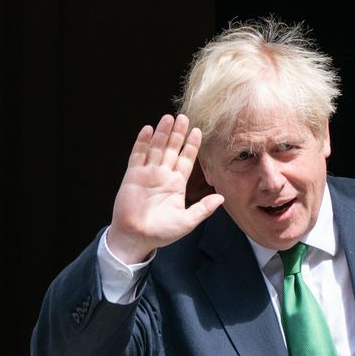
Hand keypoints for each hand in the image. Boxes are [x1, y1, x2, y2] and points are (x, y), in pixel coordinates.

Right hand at [107, 114, 223, 263]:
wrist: (136, 238)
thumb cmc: (161, 232)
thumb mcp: (187, 221)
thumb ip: (203, 209)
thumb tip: (222, 198)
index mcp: (176, 184)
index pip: (186, 159)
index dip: (192, 145)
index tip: (198, 131)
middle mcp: (163, 175)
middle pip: (172, 149)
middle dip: (178, 133)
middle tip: (184, 116)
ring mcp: (147, 173)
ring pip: (157, 148)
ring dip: (162, 133)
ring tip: (169, 117)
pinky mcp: (133, 175)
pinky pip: (138, 155)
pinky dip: (143, 142)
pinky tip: (148, 129)